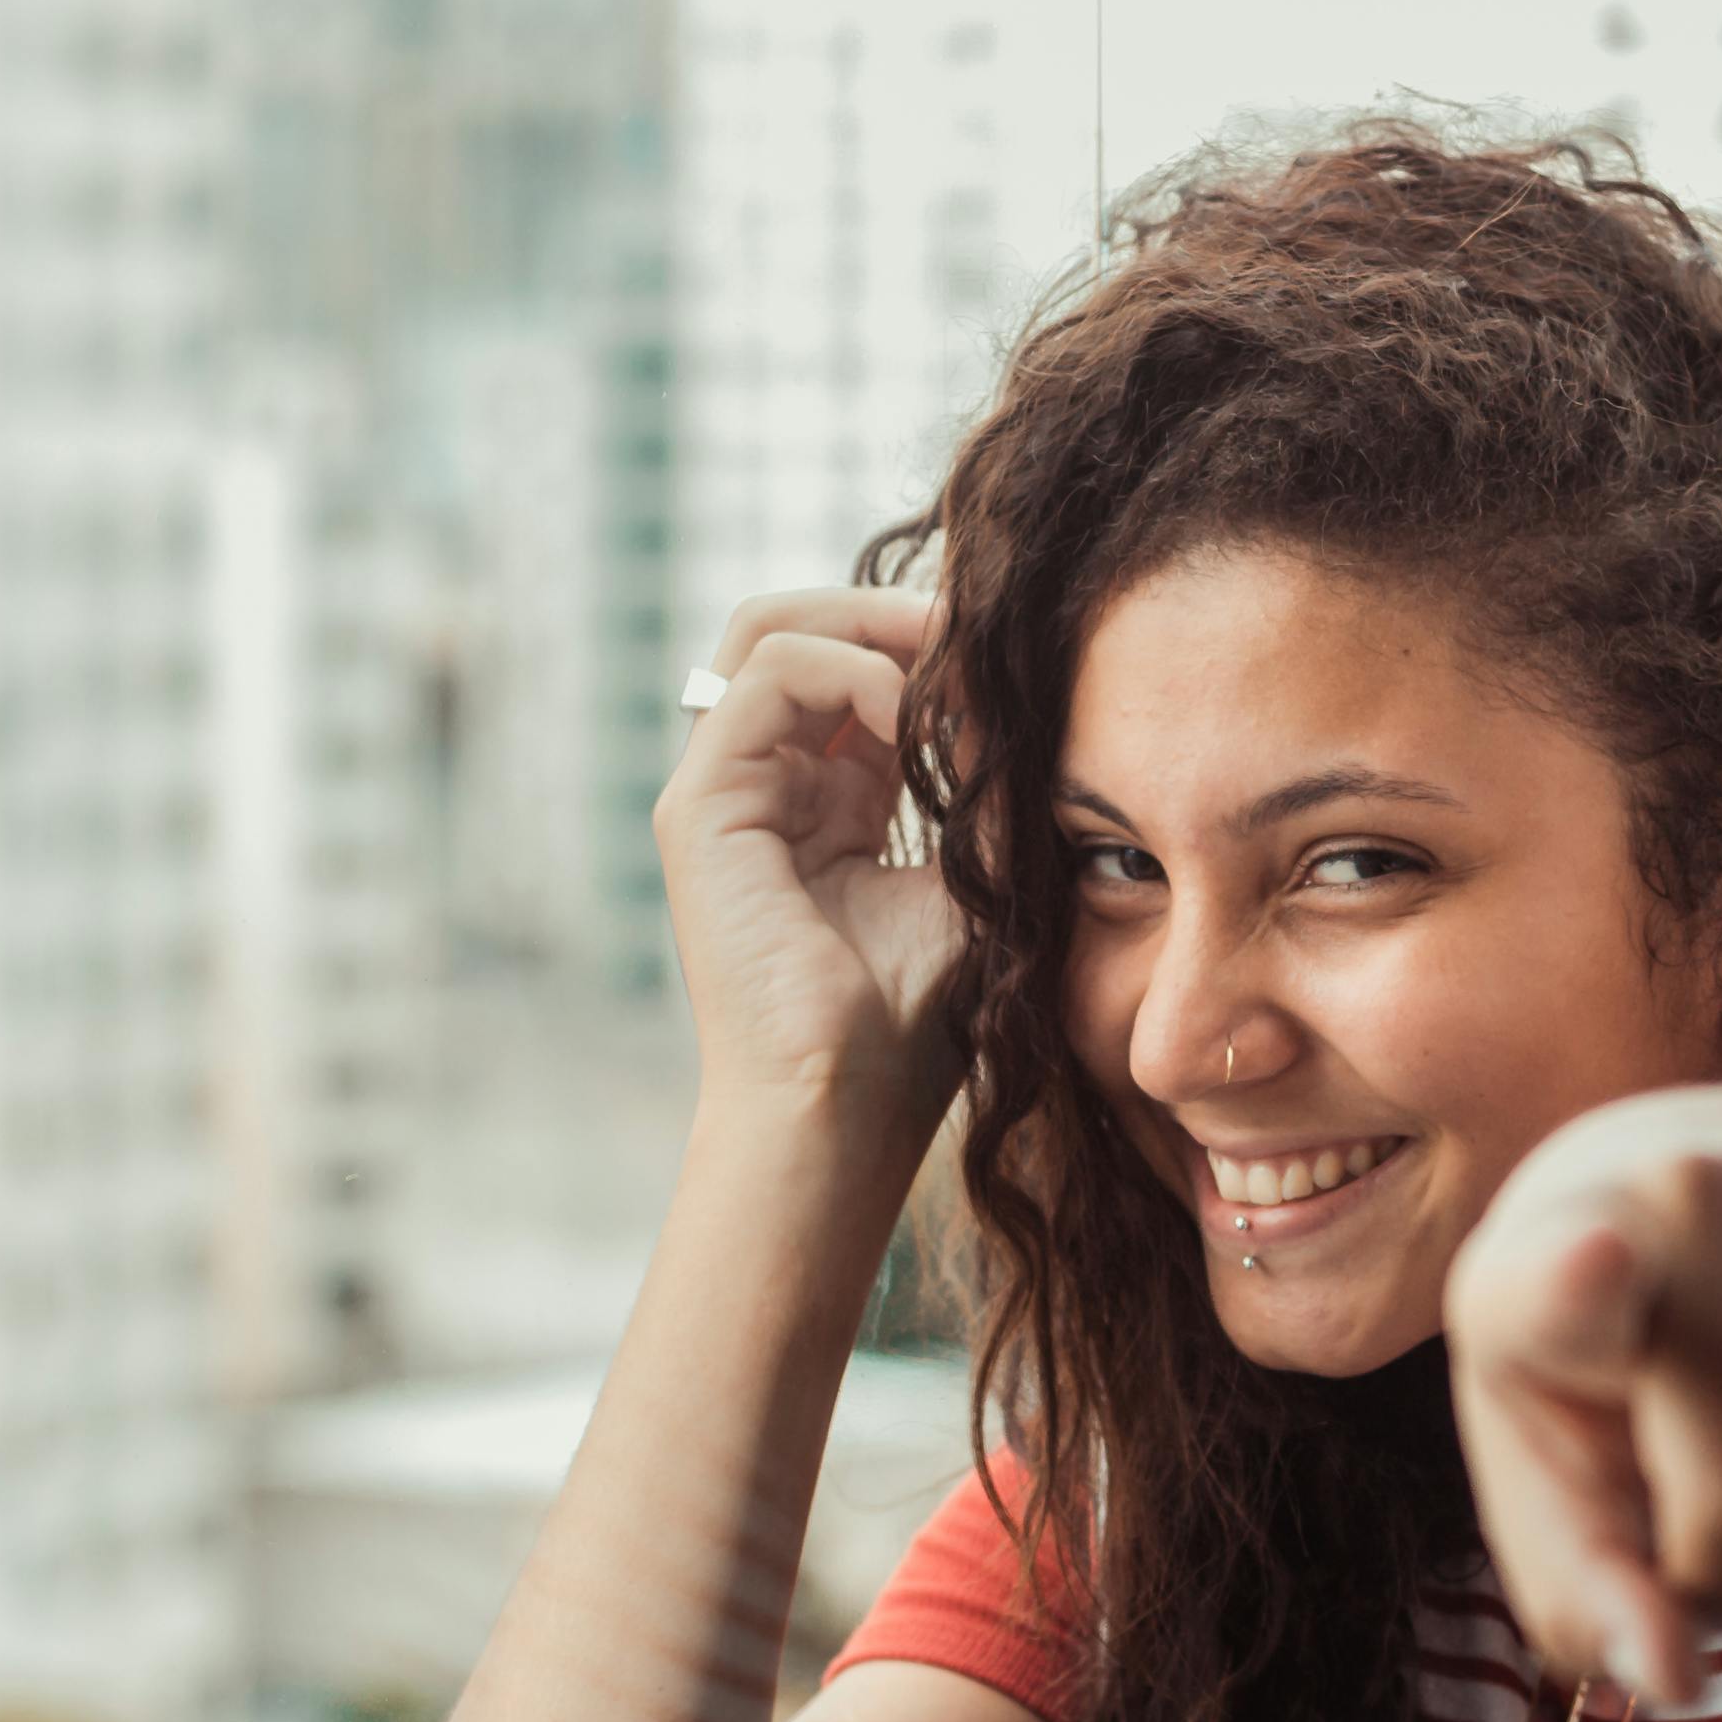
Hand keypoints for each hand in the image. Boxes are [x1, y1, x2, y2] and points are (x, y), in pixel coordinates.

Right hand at [653, 587, 966, 1156]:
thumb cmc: (914, 1023)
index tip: (1016, 659)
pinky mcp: (700, 804)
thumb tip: (1022, 684)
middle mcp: (768, 783)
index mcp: (829, 799)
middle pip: (806, 626)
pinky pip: (767, 672)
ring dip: (874, 624)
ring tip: (949, 660)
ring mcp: (724, 789)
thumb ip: (989, 783)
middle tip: (979, 631)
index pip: (865, 669)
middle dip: (895, 612)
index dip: (934, 645)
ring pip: (774, 626)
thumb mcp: (976, 875)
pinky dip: (850, 668)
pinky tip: (912, 715)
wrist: (846, 1109)